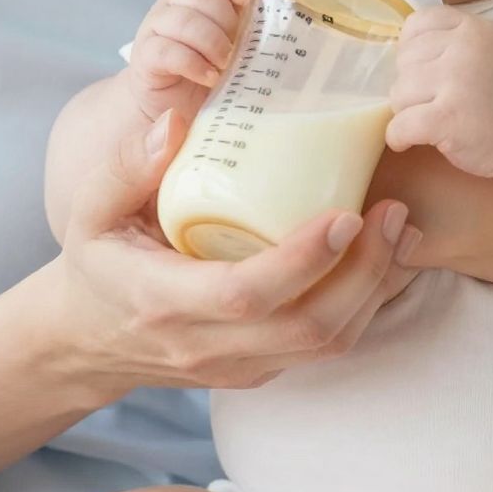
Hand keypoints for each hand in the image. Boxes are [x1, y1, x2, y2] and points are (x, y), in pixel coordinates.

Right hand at [53, 106, 415, 394]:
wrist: (90, 340)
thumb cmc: (98, 262)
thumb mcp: (90, 209)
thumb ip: (126, 164)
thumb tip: (177, 121)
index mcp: (161, 301)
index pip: (244, 294)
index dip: (302, 260)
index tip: (345, 213)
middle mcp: (205, 346)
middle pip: (304, 327)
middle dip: (364, 273)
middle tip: (394, 212)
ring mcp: (239, 366)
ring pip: (326, 345)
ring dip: (377, 290)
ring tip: (403, 229)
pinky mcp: (262, 370)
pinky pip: (326, 347)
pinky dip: (369, 304)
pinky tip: (388, 257)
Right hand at [125, 0, 255, 126]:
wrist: (175, 106)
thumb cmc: (213, 72)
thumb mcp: (238, 46)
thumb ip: (253, 28)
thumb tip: (286, 18)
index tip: (248, 1)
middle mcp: (176, 3)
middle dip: (227, 22)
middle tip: (237, 50)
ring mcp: (157, 27)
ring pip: (184, 19)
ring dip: (212, 44)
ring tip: (225, 66)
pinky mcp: (145, 56)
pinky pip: (167, 50)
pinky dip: (193, 64)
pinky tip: (208, 77)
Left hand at [386, 7, 492, 178]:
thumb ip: (457, 39)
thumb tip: (406, 47)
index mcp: (472, 28)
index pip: (417, 24)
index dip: (412, 49)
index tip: (422, 70)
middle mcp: (462, 50)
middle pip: (404, 61)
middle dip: (411, 84)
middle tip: (432, 102)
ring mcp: (455, 83)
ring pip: (398, 93)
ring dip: (406, 112)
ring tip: (428, 122)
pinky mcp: (447, 119)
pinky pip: (400, 125)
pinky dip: (397, 137)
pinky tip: (406, 141)